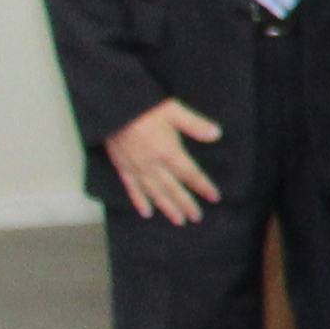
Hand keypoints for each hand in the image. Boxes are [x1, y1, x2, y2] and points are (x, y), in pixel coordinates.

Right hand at [102, 97, 222, 226]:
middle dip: (186, 204)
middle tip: (197, 217)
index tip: (214, 197)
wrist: (113, 107)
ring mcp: (137, 168)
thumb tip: (217, 134)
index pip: (190, 174)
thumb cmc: (145, 107)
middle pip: (173, 188)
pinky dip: (139, 202)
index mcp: (168, 152)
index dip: (203, 186)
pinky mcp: (122, 167)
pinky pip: (132, 188)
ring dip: (167, 207)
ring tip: (178, 221)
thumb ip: (195, 124)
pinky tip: (146, 213)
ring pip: (154, 193)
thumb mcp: (174, 111)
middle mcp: (153, 165)